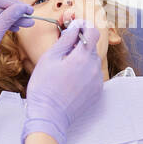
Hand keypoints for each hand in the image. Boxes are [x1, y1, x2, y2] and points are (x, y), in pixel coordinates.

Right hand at [21, 21, 102, 143]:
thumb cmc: (45, 88)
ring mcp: (97, 82)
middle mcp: (94, 68)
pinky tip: (70, 82)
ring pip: (92, 63)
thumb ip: (65, 39)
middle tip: (63, 53)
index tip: (75, 29)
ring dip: (82, 61)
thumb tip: (75, 26)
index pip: (93, 32)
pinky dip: (84, 75)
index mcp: (83, 57)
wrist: (49, 116)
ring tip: (64, 71)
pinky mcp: (97, 93)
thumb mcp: (50, 58)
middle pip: (91, 48)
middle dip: (79, 46)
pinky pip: (93, 77)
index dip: (84, 27)